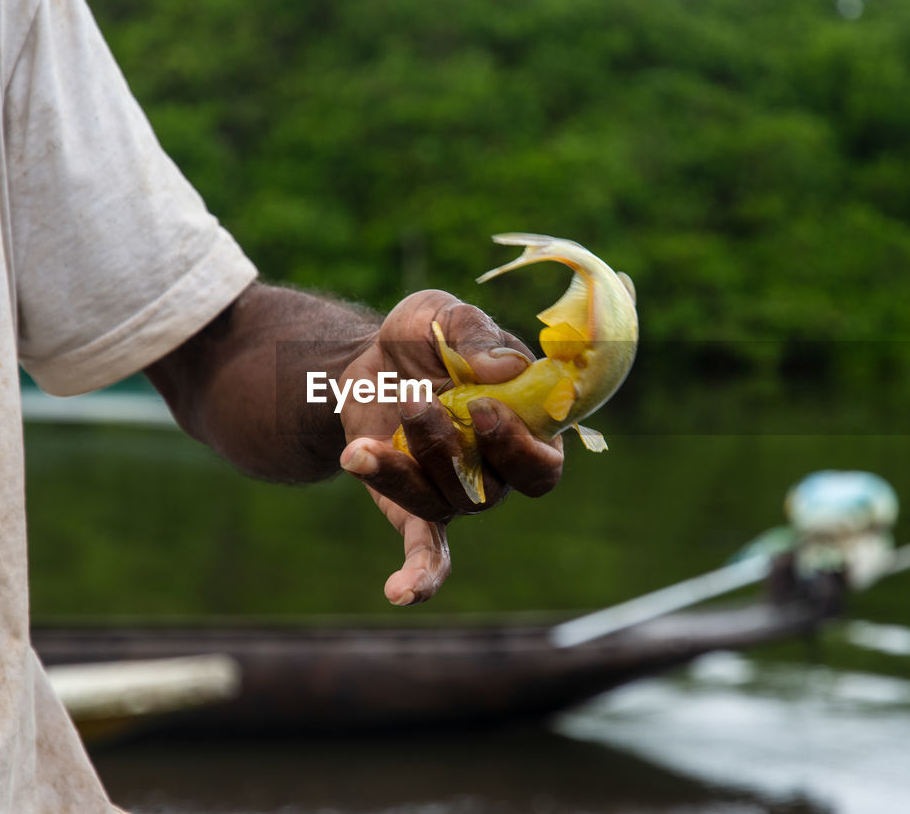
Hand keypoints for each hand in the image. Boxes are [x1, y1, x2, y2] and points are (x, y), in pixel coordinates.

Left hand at [337, 291, 563, 604]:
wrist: (364, 361)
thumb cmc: (422, 338)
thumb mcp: (440, 315)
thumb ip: (473, 332)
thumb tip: (502, 368)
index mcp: (526, 423)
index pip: (546, 458)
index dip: (519, 442)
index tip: (480, 404)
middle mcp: (499, 469)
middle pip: (500, 488)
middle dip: (460, 452)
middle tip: (424, 406)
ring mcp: (458, 493)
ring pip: (447, 502)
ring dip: (408, 467)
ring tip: (375, 426)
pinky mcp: (413, 509)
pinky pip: (427, 553)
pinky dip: (419, 577)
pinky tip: (398, 594)